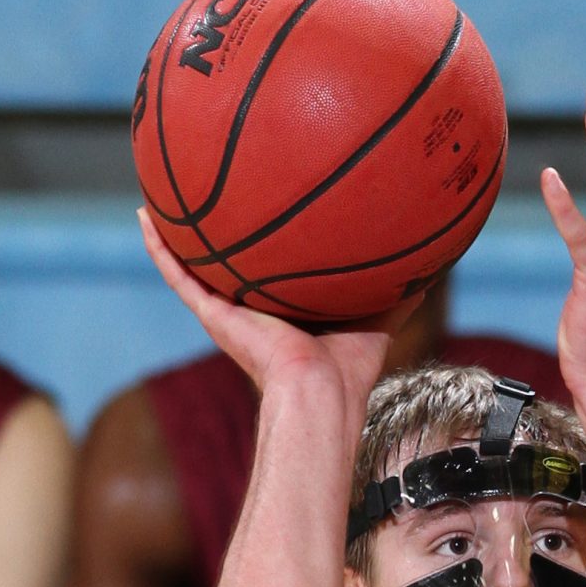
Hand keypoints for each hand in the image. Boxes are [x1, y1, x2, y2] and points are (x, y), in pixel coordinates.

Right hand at [137, 210, 408, 401]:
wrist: (320, 390)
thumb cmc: (350, 368)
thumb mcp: (379, 312)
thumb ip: (398, 282)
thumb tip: (439, 252)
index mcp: (284, 311)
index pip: (269, 273)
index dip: (264, 247)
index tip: (259, 213)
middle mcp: (251, 310)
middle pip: (227, 266)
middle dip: (216, 236)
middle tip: (203, 196)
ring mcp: (226, 311)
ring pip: (193, 267)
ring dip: (175, 235)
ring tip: (158, 199)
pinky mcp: (211, 314)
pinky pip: (178, 274)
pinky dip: (160, 246)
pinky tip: (146, 215)